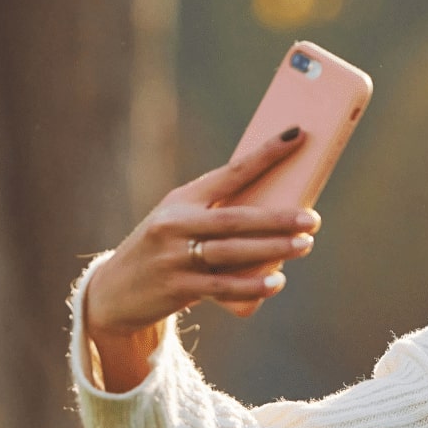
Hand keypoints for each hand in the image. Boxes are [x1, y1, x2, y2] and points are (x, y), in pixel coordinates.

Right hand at [84, 127, 320, 340]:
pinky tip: (276, 282)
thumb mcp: (180, 223)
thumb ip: (218, 217)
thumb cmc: (164, 251)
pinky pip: (223, 287)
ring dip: (273, 249)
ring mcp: (174, 257)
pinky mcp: (177, 288)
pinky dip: (253, 286)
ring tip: (305, 245)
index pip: (230, 172)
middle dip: (278, 218)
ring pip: (232, 251)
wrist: (116, 290)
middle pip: (236, 218)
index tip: (297, 136)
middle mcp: (175, 224)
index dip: (265, 154)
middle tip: (312, 218)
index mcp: (181, 199)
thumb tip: (278, 217)